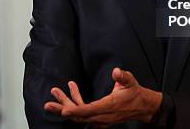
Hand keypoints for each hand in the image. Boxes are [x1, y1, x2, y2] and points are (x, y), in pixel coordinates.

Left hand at [44, 68, 161, 126]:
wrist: (142, 107)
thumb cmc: (135, 93)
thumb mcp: (131, 82)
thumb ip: (123, 77)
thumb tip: (116, 71)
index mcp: (109, 106)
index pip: (89, 110)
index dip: (75, 110)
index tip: (63, 110)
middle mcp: (102, 115)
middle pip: (79, 115)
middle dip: (62, 109)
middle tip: (48, 104)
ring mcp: (100, 118)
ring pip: (79, 114)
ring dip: (65, 104)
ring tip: (55, 92)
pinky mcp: (98, 117)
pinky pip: (83, 113)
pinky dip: (75, 103)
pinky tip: (71, 91)